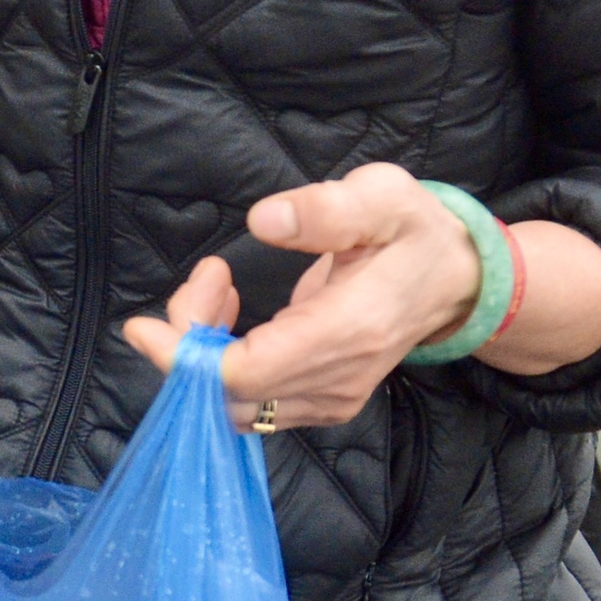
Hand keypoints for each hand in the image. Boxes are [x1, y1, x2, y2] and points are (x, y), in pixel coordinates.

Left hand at [123, 162, 481, 429]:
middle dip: (187, 339)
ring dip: (201, 348)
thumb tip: (266, 219)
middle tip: (207, 274)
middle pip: (229, 393)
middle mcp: (337, 380)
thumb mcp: (383, 198)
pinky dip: (220, 361)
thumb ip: (327, 208)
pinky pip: (250, 399)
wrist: (456, 280)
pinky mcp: (319, 402)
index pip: (248, 373)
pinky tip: (227, 309)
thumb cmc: (413, 233)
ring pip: (233, 402)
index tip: (144, 324)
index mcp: (349, 331)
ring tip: (216, 283)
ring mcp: (329, 399)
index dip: (184, 358)